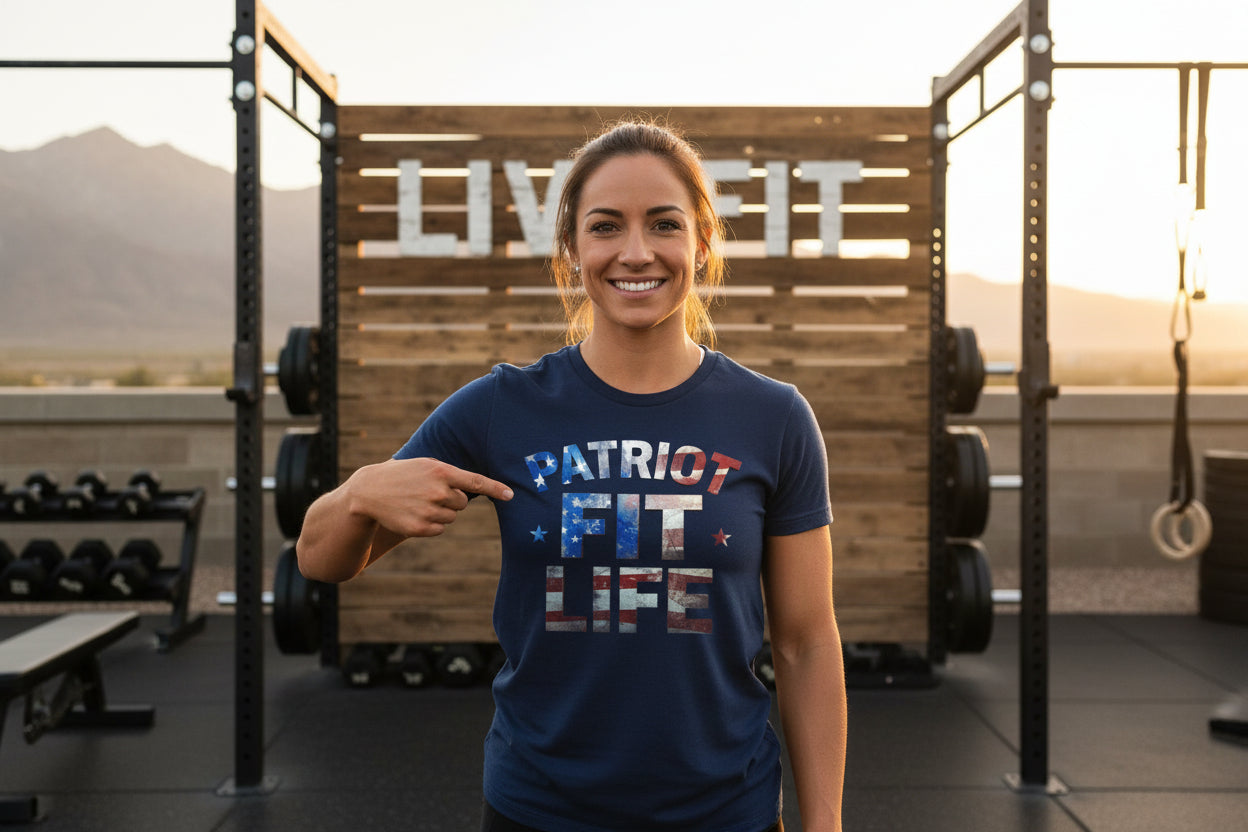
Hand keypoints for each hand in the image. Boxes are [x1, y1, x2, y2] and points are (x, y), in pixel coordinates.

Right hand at [347, 457, 512, 538]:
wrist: (369, 491)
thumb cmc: (403, 475)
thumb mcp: (425, 465)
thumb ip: (450, 475)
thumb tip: (475, 490)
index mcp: (440, 471)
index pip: (475, 481)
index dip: (495, 488)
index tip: (510, 495)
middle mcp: (436, 491)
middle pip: (463, 502)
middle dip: (451, 499)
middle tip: (429, 493)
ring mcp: (428, 510)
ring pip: (451, 517)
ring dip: (440, 512)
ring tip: (418, 502)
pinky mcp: (420, 528)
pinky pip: (440, 529)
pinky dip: (431, 524)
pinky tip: (414, 514)